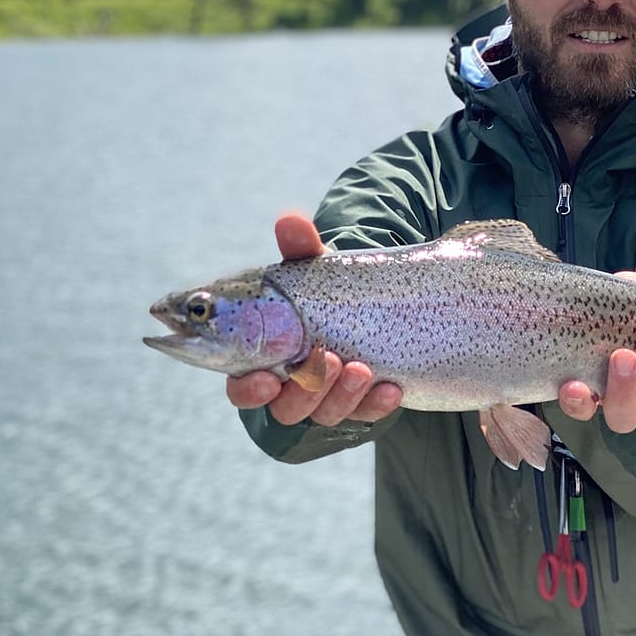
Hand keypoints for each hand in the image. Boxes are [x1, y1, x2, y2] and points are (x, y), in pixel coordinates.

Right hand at [225, 214, 402, 425]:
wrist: (368, 302)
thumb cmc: (322, 290)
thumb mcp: (313, 268)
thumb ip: (299, 249)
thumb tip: (291, 221)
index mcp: (262, 358)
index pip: (243, 387)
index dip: (250, 391)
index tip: (267, 379)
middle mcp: (291, 386)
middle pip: (286, 408)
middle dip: (305, 390)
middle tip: (326, 357)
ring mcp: (327, 398)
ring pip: (325, 414)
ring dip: (341, 395)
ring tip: (361, 368)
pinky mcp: (361, 403)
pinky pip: (367, 414)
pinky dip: (377, 404)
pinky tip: (392, 388)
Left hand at [557, 251, 635, 433]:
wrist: (575, 310)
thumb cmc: (619, 307)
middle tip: (628, 350)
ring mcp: (610, 395)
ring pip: (624, 415)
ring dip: (621, 392)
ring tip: (613, 361)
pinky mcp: (580, 399)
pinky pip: (581, 410)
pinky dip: (578, 401)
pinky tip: (572, 385)